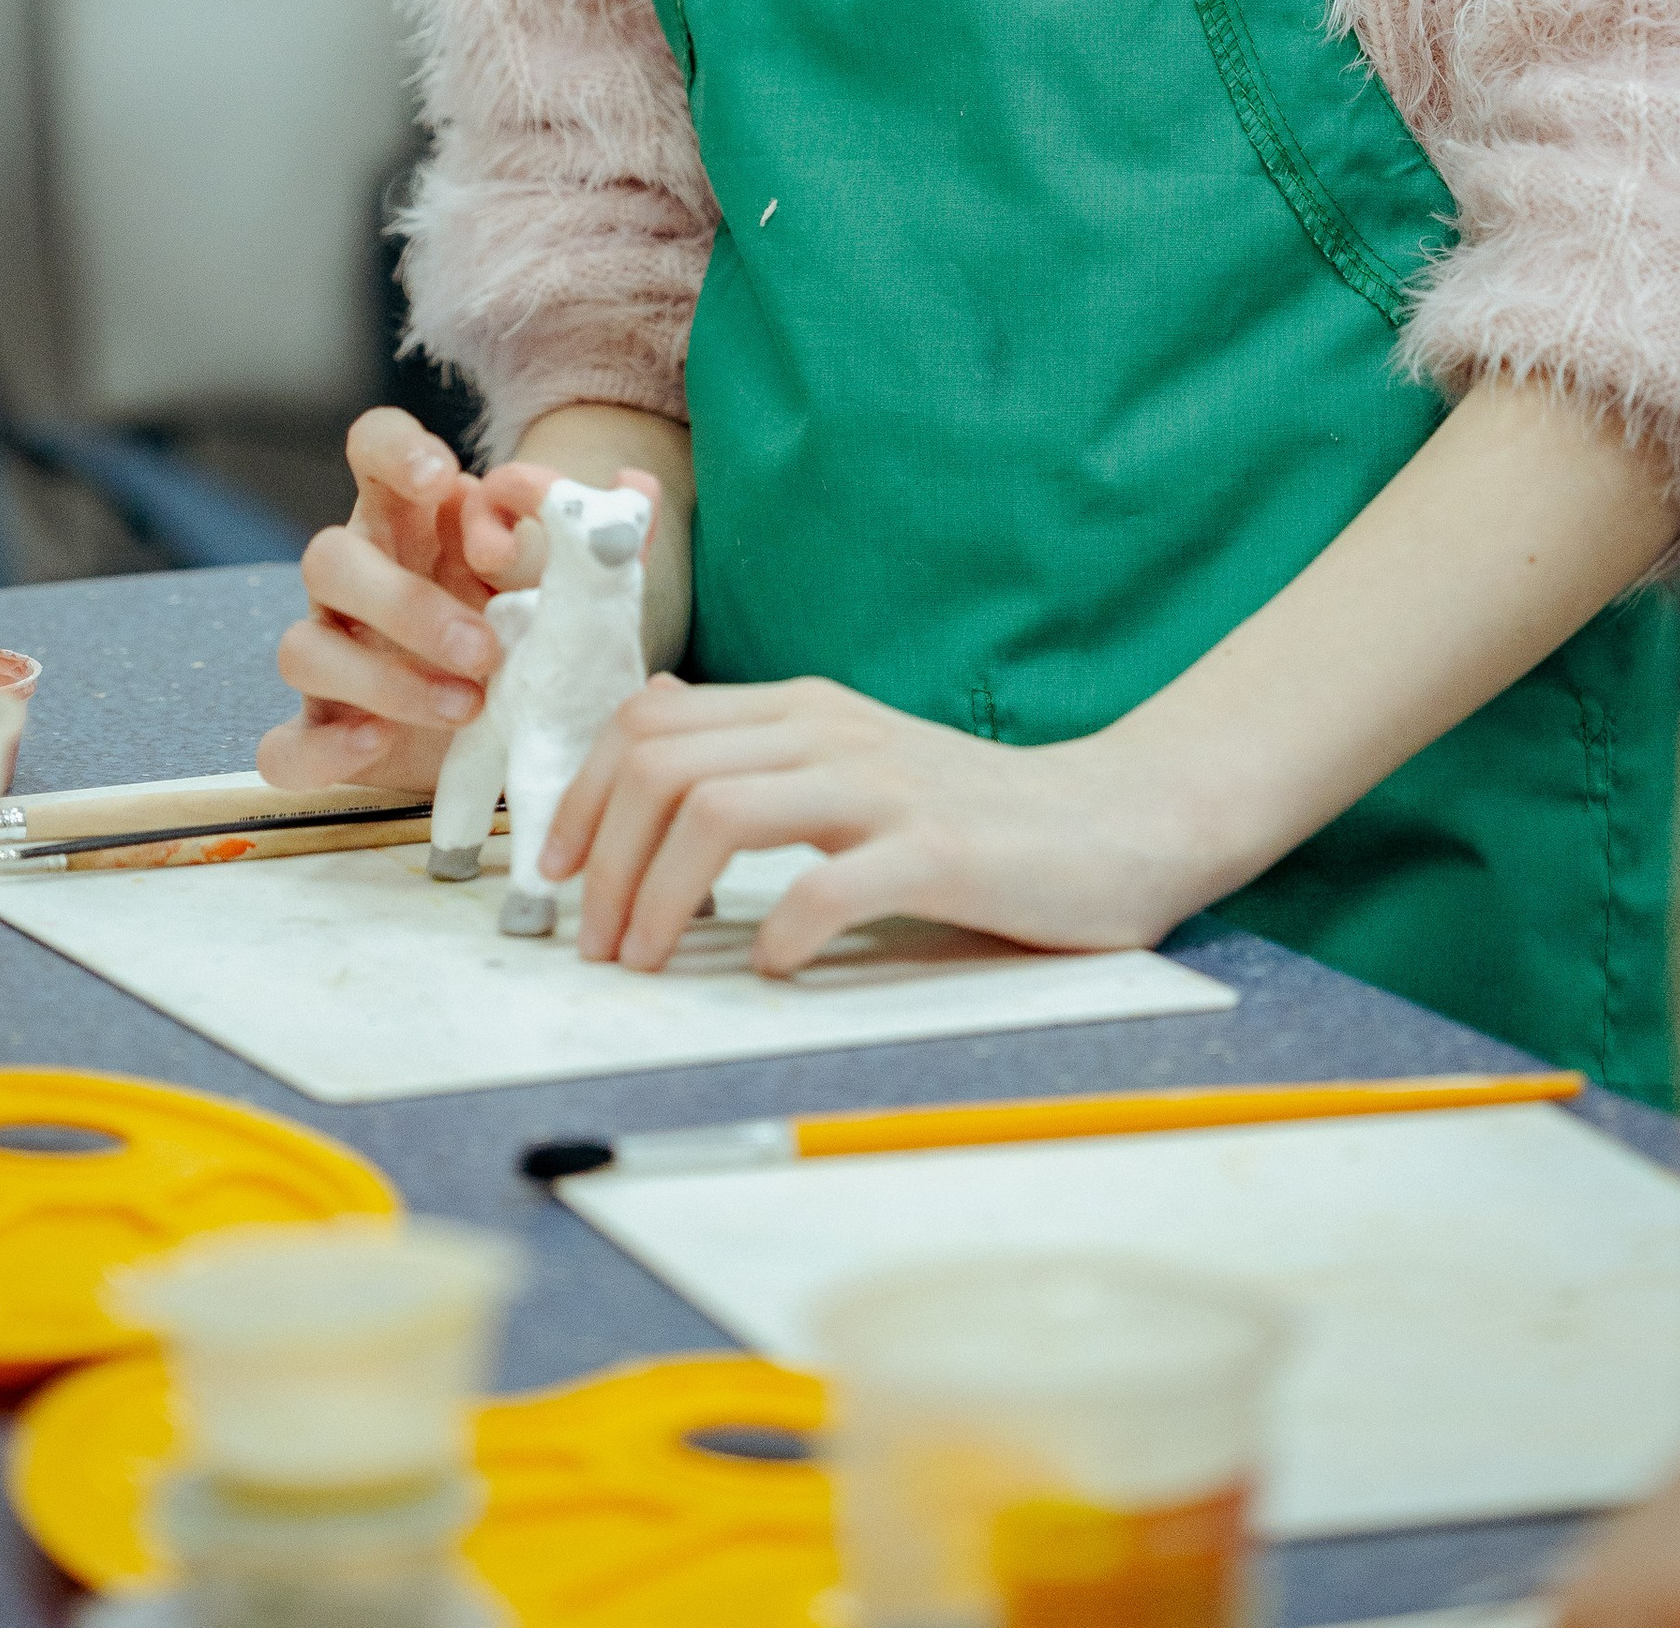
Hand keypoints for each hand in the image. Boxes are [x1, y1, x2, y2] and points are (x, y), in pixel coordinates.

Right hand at [256, 408, 658, 797]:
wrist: (517, 735)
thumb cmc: (533, 639)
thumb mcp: (571, 589)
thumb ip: (602, 540)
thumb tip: (636, 489)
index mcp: (415, 523)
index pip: (371, 448)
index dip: (392, 450)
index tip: (438, 477)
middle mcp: (361, 581)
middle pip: (327, 555)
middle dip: (405, 601)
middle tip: (487, 648)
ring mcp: (334, 658)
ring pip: (301, 646)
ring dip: (383, 678)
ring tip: (469, 704)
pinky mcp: (324, 736)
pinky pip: (283, 744)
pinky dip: (322, 747)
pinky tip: (378, 743)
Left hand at [538, 675, 1189, 975]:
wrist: (1121, 818)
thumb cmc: (977, 811)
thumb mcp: (852, 757)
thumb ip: (758, 749)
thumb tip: (647, 731)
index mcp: (802, 709)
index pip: (647, 726)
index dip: (582, 801)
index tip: (558, 875)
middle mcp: (831, 733)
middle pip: (663, 767)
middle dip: (601, 861)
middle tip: (593, 942)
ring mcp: (885, 787)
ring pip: (718, 814)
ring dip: (656, 898)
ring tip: (649, 963)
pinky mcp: (939, 852)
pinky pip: (829, 888)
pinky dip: (777, 935)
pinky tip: (770, 970)